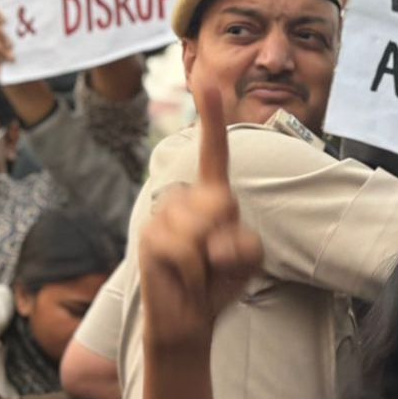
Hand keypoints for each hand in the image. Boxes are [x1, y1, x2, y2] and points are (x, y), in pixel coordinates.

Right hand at [139, 87, 263, 348]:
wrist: (189, 319)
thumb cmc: (219, 282)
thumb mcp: (247, 258)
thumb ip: (244, 243)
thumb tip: (213, 240)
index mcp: (210, 196)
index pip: (214, 152)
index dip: (211, 116)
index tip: (209, 79)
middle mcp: (183, 200)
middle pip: (222, 201)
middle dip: (229, 235)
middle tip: (218, 261)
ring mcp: (163, 217)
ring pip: (203, 227)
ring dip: (213, 259)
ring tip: (202, 271)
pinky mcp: (150, 239)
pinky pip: (186, 250)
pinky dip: (196, 272)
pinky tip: (187, 280)